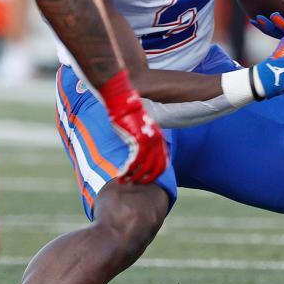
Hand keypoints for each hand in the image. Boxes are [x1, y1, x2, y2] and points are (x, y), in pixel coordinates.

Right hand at [98, 70, 167, 184]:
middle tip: (138, 185)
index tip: (147, 180)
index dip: (156, 173)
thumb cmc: (127, 110)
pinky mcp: (137, 140)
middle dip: (148, 179)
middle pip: (158, 167)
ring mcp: (148, 140)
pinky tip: (121, 175)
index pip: (163, 161)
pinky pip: (134, 162)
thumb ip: (141, 136)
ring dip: (136, 178)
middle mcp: (156, 140)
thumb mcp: (139, 125)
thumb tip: (137, 148)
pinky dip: (128, 171)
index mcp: (158, 137)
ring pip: (146, 167)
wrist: (121, 99)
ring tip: (126, 183)